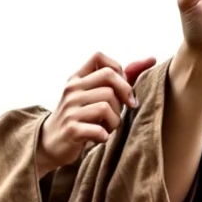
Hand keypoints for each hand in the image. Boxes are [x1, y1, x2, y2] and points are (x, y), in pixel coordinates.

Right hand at [38, 52, 155, 170]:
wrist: (50, 143)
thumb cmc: (79, 117)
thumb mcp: (92, 94)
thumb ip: (119, 78)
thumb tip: (151, 59)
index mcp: (76, 79)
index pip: (99, 58)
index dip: (116, 70)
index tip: (120, 88)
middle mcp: (71, 90)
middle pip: (109, 80)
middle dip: (122, 96)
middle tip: (122, 110)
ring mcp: (70, 110)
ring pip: (106, 105)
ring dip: (115, 121)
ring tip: (108, 127)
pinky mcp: (71, 130)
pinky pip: (99, 129)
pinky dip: (104, 136)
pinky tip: (100, 138)